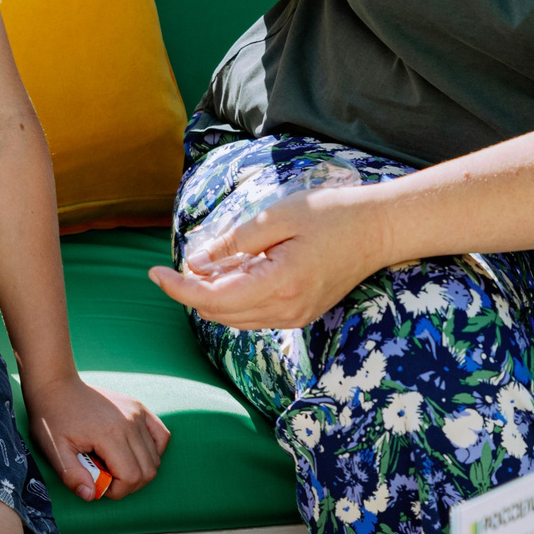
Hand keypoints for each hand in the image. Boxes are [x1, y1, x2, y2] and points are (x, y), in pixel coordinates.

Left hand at [27, 370, 170, 499]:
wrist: (57, 387)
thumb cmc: (52, 419)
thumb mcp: (54, 450)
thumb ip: (72, 475)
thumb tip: (91, 495)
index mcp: (109, 434)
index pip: (131, 477)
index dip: (116, 491)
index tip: (98, 485)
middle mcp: (129, 423)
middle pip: (147, 471)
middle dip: (128, 485)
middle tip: (106, 478)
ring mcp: (137, 414)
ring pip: (155, 458)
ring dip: (138, 471)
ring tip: (114, 466)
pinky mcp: (139, 408)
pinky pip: (161, 436)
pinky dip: (154, 452)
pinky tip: (134, 454)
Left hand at [150, 187, 388, 330]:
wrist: (379, 230)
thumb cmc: (332, 214)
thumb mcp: (277, 216)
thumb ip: (233, 242)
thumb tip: (195, 262)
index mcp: (279, 285)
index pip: (212, 299)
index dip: (178, 288)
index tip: (154, 272)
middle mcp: (286, 310)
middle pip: (219, 314)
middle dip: (192, 291)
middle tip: (180, 262)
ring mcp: (295, 317)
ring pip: (235, 318)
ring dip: (212, 297)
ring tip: (207, 265)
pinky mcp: (300, 315)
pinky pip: (254, 316)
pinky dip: (234, 299)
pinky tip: (234, 273)